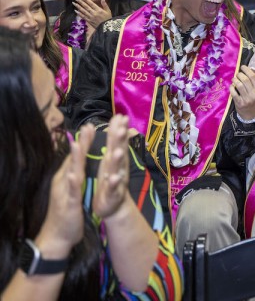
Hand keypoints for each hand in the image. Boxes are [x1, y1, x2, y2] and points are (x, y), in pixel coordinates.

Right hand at [36, 124, 91, 256]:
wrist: (58, 235)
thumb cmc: (68, 210)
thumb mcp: (73, 189)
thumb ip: (76, 174)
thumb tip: (79, 161)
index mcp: (69, 176)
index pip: (77, 156)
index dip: (84, 141)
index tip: (91, 125)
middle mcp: (65, 180)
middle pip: (74, 159)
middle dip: (81, 143)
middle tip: (87, 126)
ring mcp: (65, 191)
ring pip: (71, 172)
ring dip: (75, 158)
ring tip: (78, 143)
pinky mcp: (67, 204)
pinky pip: (70, 192)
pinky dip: (71, 183)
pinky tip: (73, 174)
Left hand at [73, 0, 111, 28]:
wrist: (107, 28)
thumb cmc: (108, 19)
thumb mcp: (108, 10)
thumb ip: (104, 4)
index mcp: (98, 10)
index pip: (90, 3)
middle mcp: (93, 13)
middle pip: (85, 6)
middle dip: (79, 1)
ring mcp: (90, 17)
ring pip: (83, 11)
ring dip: (78, 6)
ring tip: (73, 3)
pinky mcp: (89, 21)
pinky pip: (83, 16)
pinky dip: (79, 13)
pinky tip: (75, 10)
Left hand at [93, 115, 131, 218]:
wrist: (113, 206)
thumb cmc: (109, 180)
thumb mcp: (111, 160)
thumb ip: (114, 143)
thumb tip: (119, 125)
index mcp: (113, 159)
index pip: (116, 141)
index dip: (118, 129)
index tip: (120, 115)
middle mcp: (117, 167)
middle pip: (119, 151)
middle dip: (120, 139)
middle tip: (123, 126)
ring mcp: (116, 180)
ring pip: (117, 169)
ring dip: (118, 160)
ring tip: (118, 151)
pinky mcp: (112, 194)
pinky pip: (112, 188)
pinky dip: (113, 183)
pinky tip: (113, 178)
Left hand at [230, 66, 254, 119]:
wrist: (251, 115)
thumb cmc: (253, 101)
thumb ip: (253, 83)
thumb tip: (245, 70)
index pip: (253, 77)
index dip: (247, 70)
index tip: (242, 67)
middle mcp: (253, 94)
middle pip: (245, 79)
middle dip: (239, 74)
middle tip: (237, 74)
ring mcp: (246, 99)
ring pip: (239, 85)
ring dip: (235, 80)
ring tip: (234, 79)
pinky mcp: (239, 103)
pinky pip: (233, 92)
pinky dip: (231, 87)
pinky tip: (232, 86)